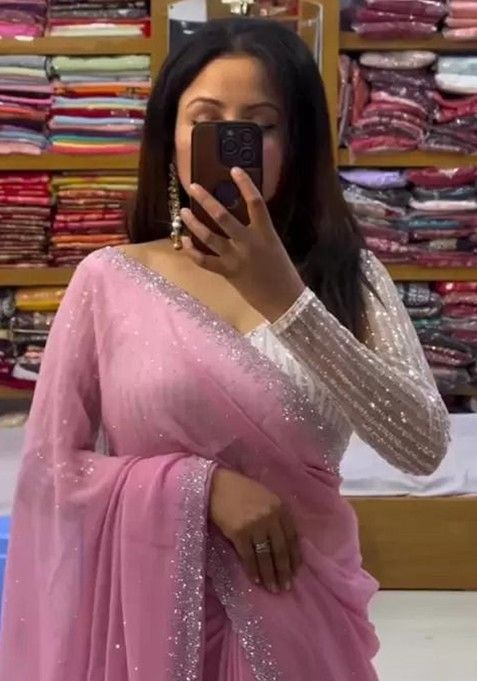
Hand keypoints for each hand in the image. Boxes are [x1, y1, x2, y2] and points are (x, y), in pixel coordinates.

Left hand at [180, 167, 305, 321]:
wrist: (284, 300)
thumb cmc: (283, 273)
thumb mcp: (274, 246)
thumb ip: (258, 233)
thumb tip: (240, 221)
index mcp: (265, 232)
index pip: (255, 202)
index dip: (245, 184)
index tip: (234, 170)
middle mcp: (248, 242)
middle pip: (223, 216)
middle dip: (206, 200)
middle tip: (192, 186)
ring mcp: (236, 257)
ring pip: (209, 236)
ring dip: (193, 223)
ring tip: (183, 212)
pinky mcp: (227, 272)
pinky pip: (205, 260)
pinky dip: (193, 251)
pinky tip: (186, 242)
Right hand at [209, 467, 301, 593]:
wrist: (216, 485)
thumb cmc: (241, 490)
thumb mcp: (265, 497)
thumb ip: (275, 516)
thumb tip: (282, 543)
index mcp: (279, 507)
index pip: (292, 536)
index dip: (294, 556)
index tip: (296, 570)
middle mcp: (270, 516)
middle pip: (281, 549)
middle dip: (284, 570)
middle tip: (286, 586)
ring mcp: (255, 525)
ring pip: (266, 556)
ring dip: (270, 575)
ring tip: (273, 588)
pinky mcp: (239, 533)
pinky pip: (249, 556)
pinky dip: (253, 570)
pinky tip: (256, 580)